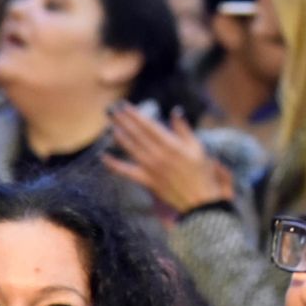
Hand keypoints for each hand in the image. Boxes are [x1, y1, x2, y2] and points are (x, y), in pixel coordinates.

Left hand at [102, 103, 233, 214]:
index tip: (125, 106)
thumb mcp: (197, 147)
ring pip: (130, 149)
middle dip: (124, 121)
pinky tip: (104, 157)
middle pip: (137, 135)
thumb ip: (184, 129)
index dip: (135, 115)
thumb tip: (175, 111)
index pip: (148, 126)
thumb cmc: (202, 172)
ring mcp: (151, 168)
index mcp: (171, 145)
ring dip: (119, 136)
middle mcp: (158, 155)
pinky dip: (114, 165)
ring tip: (111, 125)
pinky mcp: (147, 181)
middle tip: (113, 110)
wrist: (199, 199)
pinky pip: (127, 172)